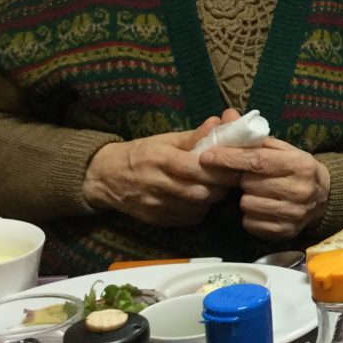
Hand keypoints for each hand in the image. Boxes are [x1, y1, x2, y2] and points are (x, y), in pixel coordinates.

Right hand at [82, 118, 238, 226]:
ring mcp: (157, 205)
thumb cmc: (142, 153)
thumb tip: (221, 122)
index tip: (236, 164)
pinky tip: (202, 200)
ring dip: (213, 199)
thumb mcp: (166, 140)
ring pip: (197, 207)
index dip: (221, 169)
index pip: (198, 168)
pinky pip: (188, 219)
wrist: (106, 176)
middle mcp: (158, 184)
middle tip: (233, 178)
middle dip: (222, 186)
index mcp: (161, 159)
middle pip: (201, 192)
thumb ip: (195, 136)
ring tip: (219, 188)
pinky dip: (200, 210)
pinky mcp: (157, 219)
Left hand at [199, 138, 330, 240]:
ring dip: (244, 197)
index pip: (257, 161)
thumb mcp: (281, 149)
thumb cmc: (294, 168)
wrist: (323, 196)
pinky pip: (251, 223)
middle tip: (245, 176)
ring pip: (248, 205)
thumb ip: (253, 136)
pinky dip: (249, 215)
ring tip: (255, 192)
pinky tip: (260, 207)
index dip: (230, 158)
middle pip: (249, 184)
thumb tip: (227, 116)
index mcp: (299, 164)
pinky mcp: (285, 232)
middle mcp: (300, 190)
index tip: (206, 156)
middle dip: (240, 179)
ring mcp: (293, 214)